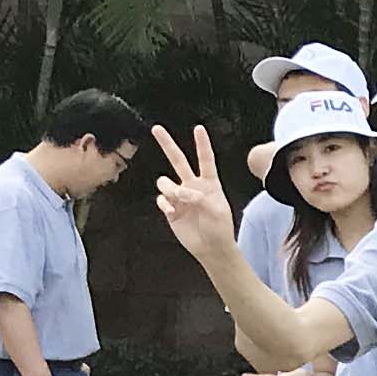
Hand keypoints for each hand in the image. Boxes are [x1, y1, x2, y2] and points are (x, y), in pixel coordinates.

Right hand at [148, 125, 236, 255]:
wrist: (211, 247)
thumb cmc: (219, 228)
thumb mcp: (216, 211)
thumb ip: (199, 197)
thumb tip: (180, 192)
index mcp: (209, 183)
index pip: (205, 160)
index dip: (202, 144)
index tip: (198, 128)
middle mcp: (193, 186)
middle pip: (178, 160)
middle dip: (167, 144)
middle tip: (156, 128)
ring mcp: (180, 197)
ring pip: (165, 181)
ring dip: (170, 189)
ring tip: (179, 200)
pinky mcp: (170, 209)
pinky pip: (162, 199)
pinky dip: (165, 204)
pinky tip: (173, 212)